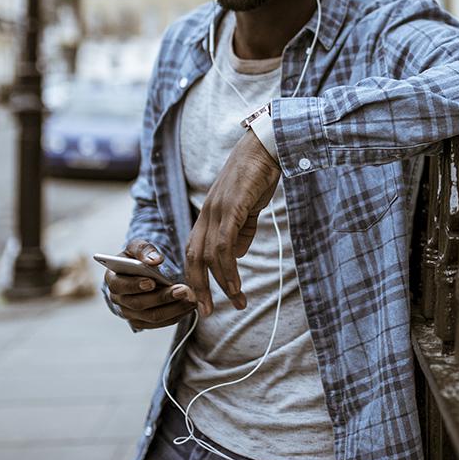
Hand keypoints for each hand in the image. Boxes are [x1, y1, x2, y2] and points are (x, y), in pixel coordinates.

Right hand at [105, 237, 196, 329]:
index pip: (120, 286)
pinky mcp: (143, 322)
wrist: (143, 271)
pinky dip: (176, 315)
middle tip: (182, 290)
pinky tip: (189, 306)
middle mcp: (118, 300)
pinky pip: (160, 323)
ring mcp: (130, 314)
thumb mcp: (138, 247)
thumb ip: (144, 249)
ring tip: (191, 298)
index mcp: (113, 280)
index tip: (152, 282)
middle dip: (162, 297)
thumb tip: (155, 260)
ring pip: (151, 316)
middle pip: (139, 304)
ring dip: (173, 308)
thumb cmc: (138, 258)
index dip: (135, 285)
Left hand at [185, 129, 280, 315]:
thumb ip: (242, 232)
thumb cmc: (260, 175)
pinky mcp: (230, 208)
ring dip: (219, 284)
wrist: (267, 147)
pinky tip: (236, 285)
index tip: (204, 300)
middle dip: (198, 288)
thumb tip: (236, 256)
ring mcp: (216, 211)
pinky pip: (224, 246)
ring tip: (233, 303)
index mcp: (209, 215)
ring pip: (207, 256)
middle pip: (192, 258)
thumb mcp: (249, 208)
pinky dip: (227, 269)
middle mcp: (206, 214)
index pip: (193, 251)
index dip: (195, 277)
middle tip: (205, 312)